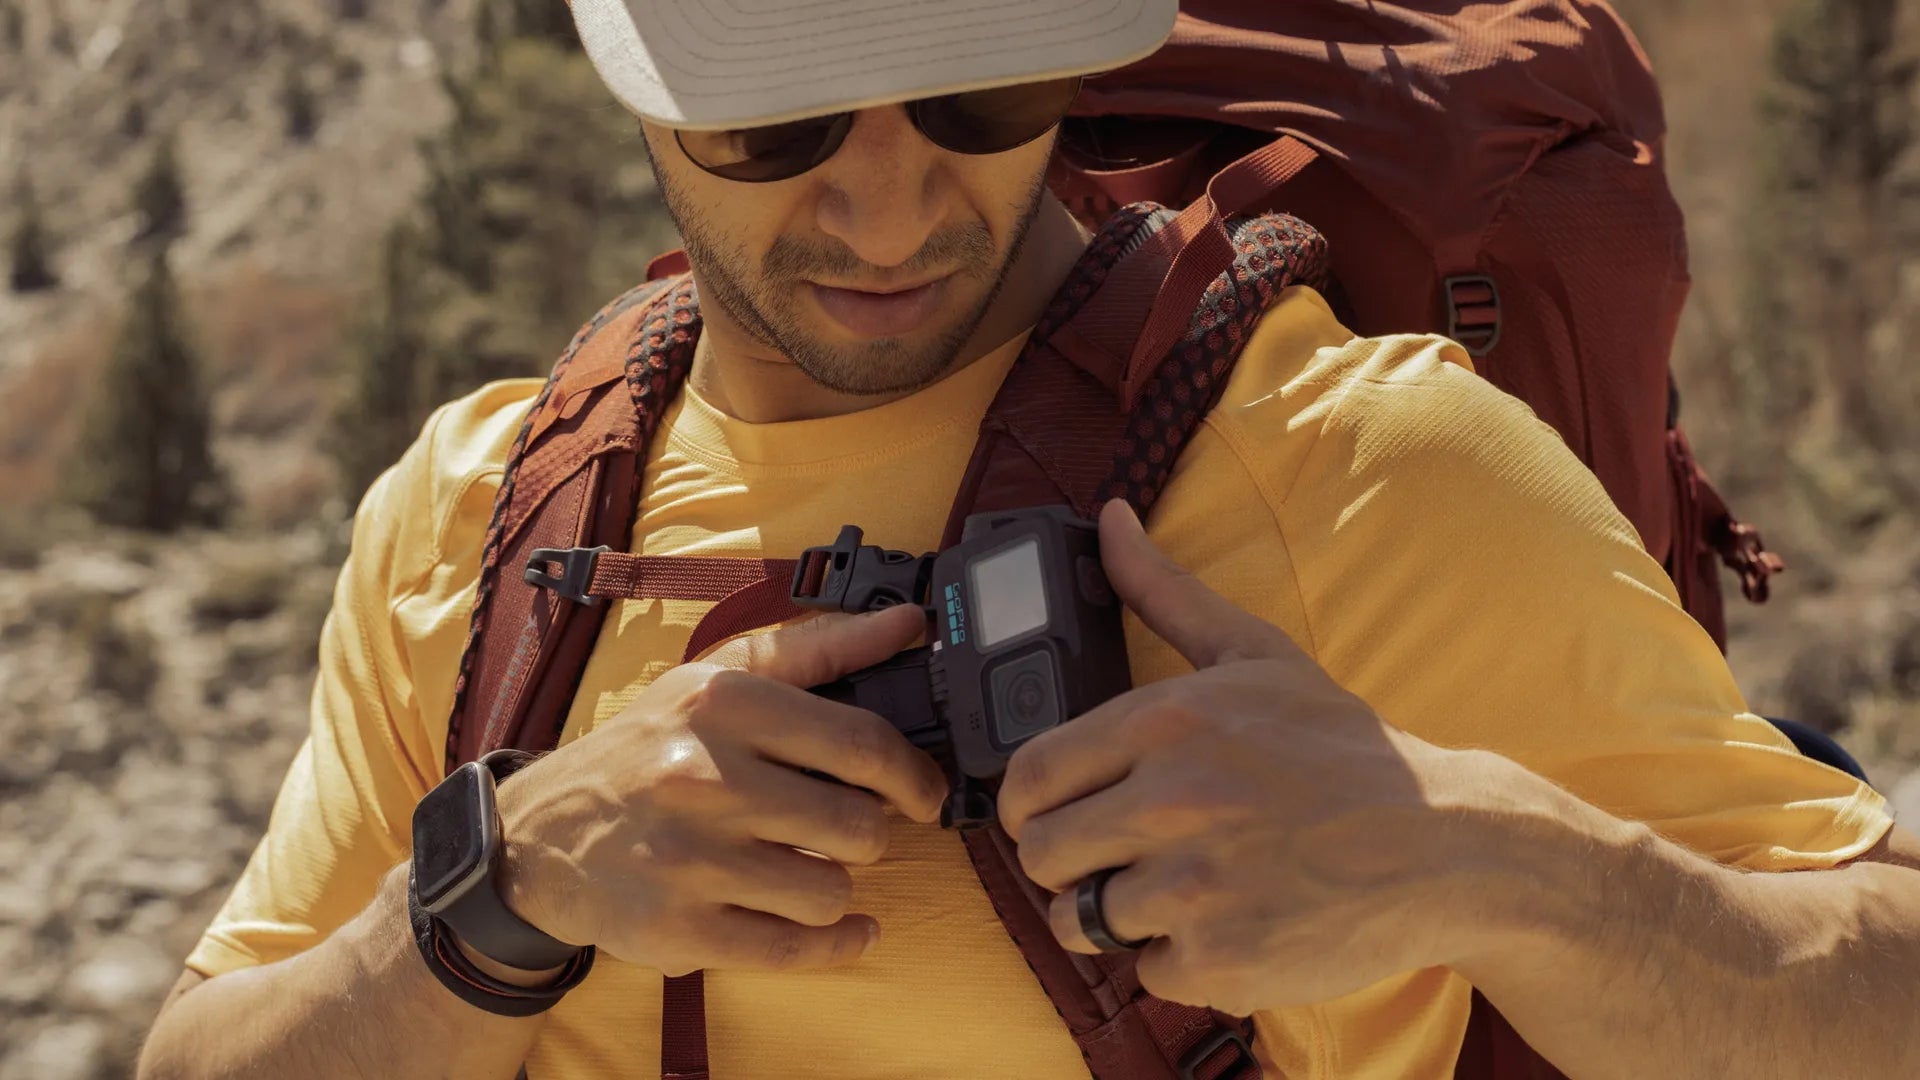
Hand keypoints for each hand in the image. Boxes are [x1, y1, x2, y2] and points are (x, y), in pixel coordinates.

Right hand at [492, 604, 948, 976]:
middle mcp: (704, 778)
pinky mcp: (679, 931)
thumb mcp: (717, 680)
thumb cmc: (649, 750)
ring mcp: (690, 860)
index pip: (864, 744)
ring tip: (807, 865)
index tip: (922, 792)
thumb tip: (909, 624)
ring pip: (832, 890)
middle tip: (843, 827)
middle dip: (866, 832)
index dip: (914, 776)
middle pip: (859, 826)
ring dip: (836, 883)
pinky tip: (845, 928)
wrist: (539, 836)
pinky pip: (796, 949)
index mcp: (722, 704)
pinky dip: (838, 943)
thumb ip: (820, 649)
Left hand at [997, 500, 1514, 1015]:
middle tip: (1119, 857)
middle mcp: (1172, 801)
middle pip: (1040, 857)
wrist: (1447, 844)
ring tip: (1184, 887)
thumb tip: (1108, 520)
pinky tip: (1230, 921)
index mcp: (1166, 723)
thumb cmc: (1343, 751)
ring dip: (1123, 913)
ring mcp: (1196, 886)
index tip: (1053, 814)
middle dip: (1070, 863)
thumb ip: (1165, 592)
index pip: (1029, 777)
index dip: (1028, 805)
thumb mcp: (1255, 654)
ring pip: (1084, 919)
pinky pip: (1148, 972)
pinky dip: (1181, 959)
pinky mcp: (1223, 958)